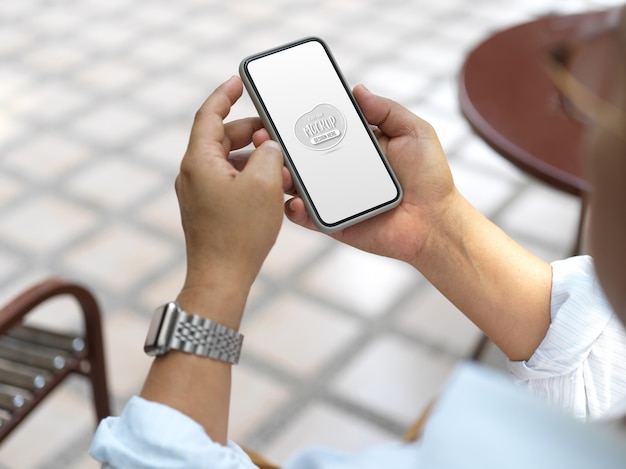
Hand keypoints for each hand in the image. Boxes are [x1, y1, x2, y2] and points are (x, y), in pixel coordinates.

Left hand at [175, 76, 283, 312]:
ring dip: (254, 159)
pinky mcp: (207, 208)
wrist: (221, 278)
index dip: (224, 94)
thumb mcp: (264, 186)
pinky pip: (229, 181)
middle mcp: (193, 174)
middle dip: (251, 133)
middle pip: (221, 138)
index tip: (239, 82)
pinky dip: (249, 178)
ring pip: (228, 161)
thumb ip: (269, 154)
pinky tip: (272, 188)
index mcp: (199, 161)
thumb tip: (268, 147)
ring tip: (281, 169)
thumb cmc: (239, 236)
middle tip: (276, 134)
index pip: (208, 115)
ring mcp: (198, 192)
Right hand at [284, 84, 457, 264]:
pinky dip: (294, 209)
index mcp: (353, 147)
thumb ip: (387, 110)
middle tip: (263, 136)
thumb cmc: (430, 177)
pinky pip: (305, 216)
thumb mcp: (415, 133)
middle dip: (277, 146)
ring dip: (279, 175)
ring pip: (295, 185)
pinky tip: (294, 200)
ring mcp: (331, 197)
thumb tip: (358, 90)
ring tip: (275, 167)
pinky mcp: (332, 222)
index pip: (319, 130)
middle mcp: (337, 170)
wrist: (435, 221)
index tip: (278, 110)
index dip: (298, 121)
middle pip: (299, 157)